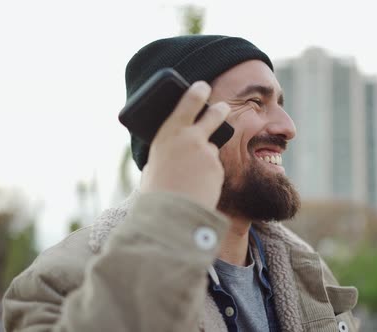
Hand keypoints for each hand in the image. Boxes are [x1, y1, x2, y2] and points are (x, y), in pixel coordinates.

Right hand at [139, 81, 229, 209]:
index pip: (187, 103)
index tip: (203, 86)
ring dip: (205, 160)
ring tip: (190, 179)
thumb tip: (173, 154)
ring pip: (210, 151)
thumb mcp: (152, 167)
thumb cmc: (156, 192)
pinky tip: (197, 188)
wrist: (171, 214)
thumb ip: (166, 155)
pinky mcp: (217, 168)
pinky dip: (208, 178)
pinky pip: (214, 170)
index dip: (197, 92)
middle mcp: (190, 138)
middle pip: (213, 115)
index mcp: (168, 133)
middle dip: (220, 110)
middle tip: (223, 108)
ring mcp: (206, 152)